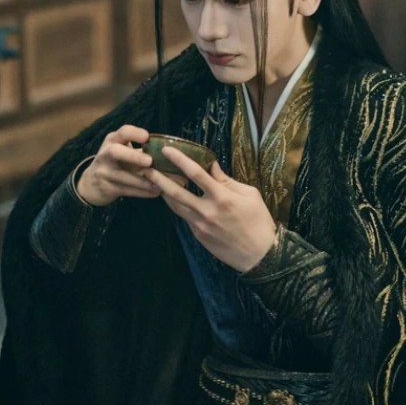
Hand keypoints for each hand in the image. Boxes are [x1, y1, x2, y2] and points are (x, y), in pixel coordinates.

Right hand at [77, 124, 159, 205]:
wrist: (91, 184)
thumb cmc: (115, 163)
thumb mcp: (122, 151)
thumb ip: (140, 150)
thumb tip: (169, 153)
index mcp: (113, 141)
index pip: (122, 132)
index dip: (134, 133)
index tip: (147, 136)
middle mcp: (105, 154)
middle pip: (115, 152)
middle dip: (133, 156)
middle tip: (150, 161)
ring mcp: (103, 171)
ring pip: (123, 176)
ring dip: (142, 181)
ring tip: (159, 184)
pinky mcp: (106, 187)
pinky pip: (126, 190)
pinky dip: (142, 192)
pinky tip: (154, 192)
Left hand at [146, 147, 276, 271]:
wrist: (260, 255)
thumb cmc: (259, 220)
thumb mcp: (250, 194)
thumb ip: (227, 180)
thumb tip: (211, 166)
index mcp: (222, 197)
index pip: (196, 174)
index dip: (180, 160)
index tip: (167, 149)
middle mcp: (207, 210)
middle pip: (176, 192)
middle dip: (159, 178)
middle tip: (145, 168)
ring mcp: (200, 225)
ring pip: (176, 206)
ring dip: (163, 192)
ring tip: (153, 181)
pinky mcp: (198, 236)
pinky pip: (185, 217)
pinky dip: (179, 206)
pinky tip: (174, 198)